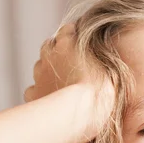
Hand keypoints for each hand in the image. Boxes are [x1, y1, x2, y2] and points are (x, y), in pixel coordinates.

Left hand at [24, 24, 114, 138]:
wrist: (79, 112)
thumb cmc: (100, 90)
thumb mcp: (110, 70)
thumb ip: (101, 60)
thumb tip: (102, 59)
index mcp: (67, 43)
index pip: (67, 30)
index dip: (72, 35)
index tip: (79, 41)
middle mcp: (49, 55)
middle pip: (50, 46)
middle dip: (58, 51)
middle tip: (69, 63)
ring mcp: (39, 74)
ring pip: (39, 66)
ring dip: (48, 71)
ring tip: (60, 83)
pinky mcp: (33, 93)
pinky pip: (33, 89)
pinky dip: (40, 91)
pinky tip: (50, 98)